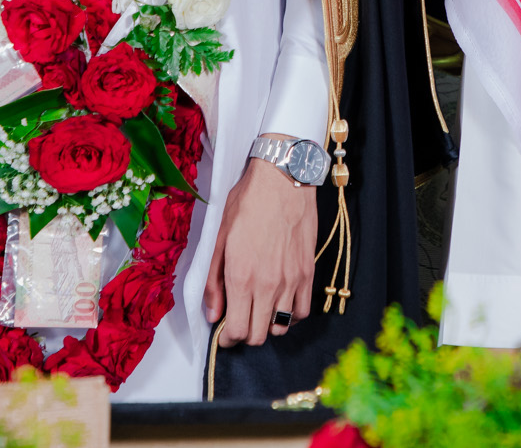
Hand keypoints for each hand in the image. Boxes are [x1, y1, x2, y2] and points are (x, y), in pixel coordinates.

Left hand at [201, 152, 316, 347]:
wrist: (282, 180)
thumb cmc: (248, 203)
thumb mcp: (219, 238)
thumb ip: (213, 281)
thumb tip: (213, 313)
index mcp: (241, 277)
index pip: (236, 331)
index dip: (227, 339)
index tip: (224, 333)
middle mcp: (267, 285)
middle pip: (258, 336)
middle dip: (244, 335)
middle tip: (238, 322)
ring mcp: (291, 281)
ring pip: (280, 328)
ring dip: (267, 325)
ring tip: (259, 311)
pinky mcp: (307, 273)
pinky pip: (302, 312)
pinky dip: (290, 316)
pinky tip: (281, 304)